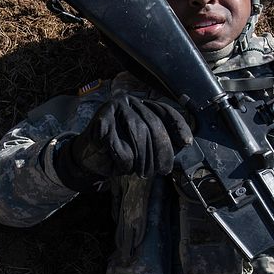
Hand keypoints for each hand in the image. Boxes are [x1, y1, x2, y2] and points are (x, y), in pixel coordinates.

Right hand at [54, 95, 192, 190]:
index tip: (186, 143)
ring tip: (141, 172)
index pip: (165, 111)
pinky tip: (121, 167)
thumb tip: (184, 144)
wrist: (87, 156)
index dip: (178, 127)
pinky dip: (124, 162)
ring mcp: (112, 108)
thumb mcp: (142, 144)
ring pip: (138, 134)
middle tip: (162, 170)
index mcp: (141, 104)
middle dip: (161, 151)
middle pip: (153, 124)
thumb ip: (159, 141)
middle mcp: (128, 101)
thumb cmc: (118, 150)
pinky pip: (119, 145)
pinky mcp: (100, 121)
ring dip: (142, 159)